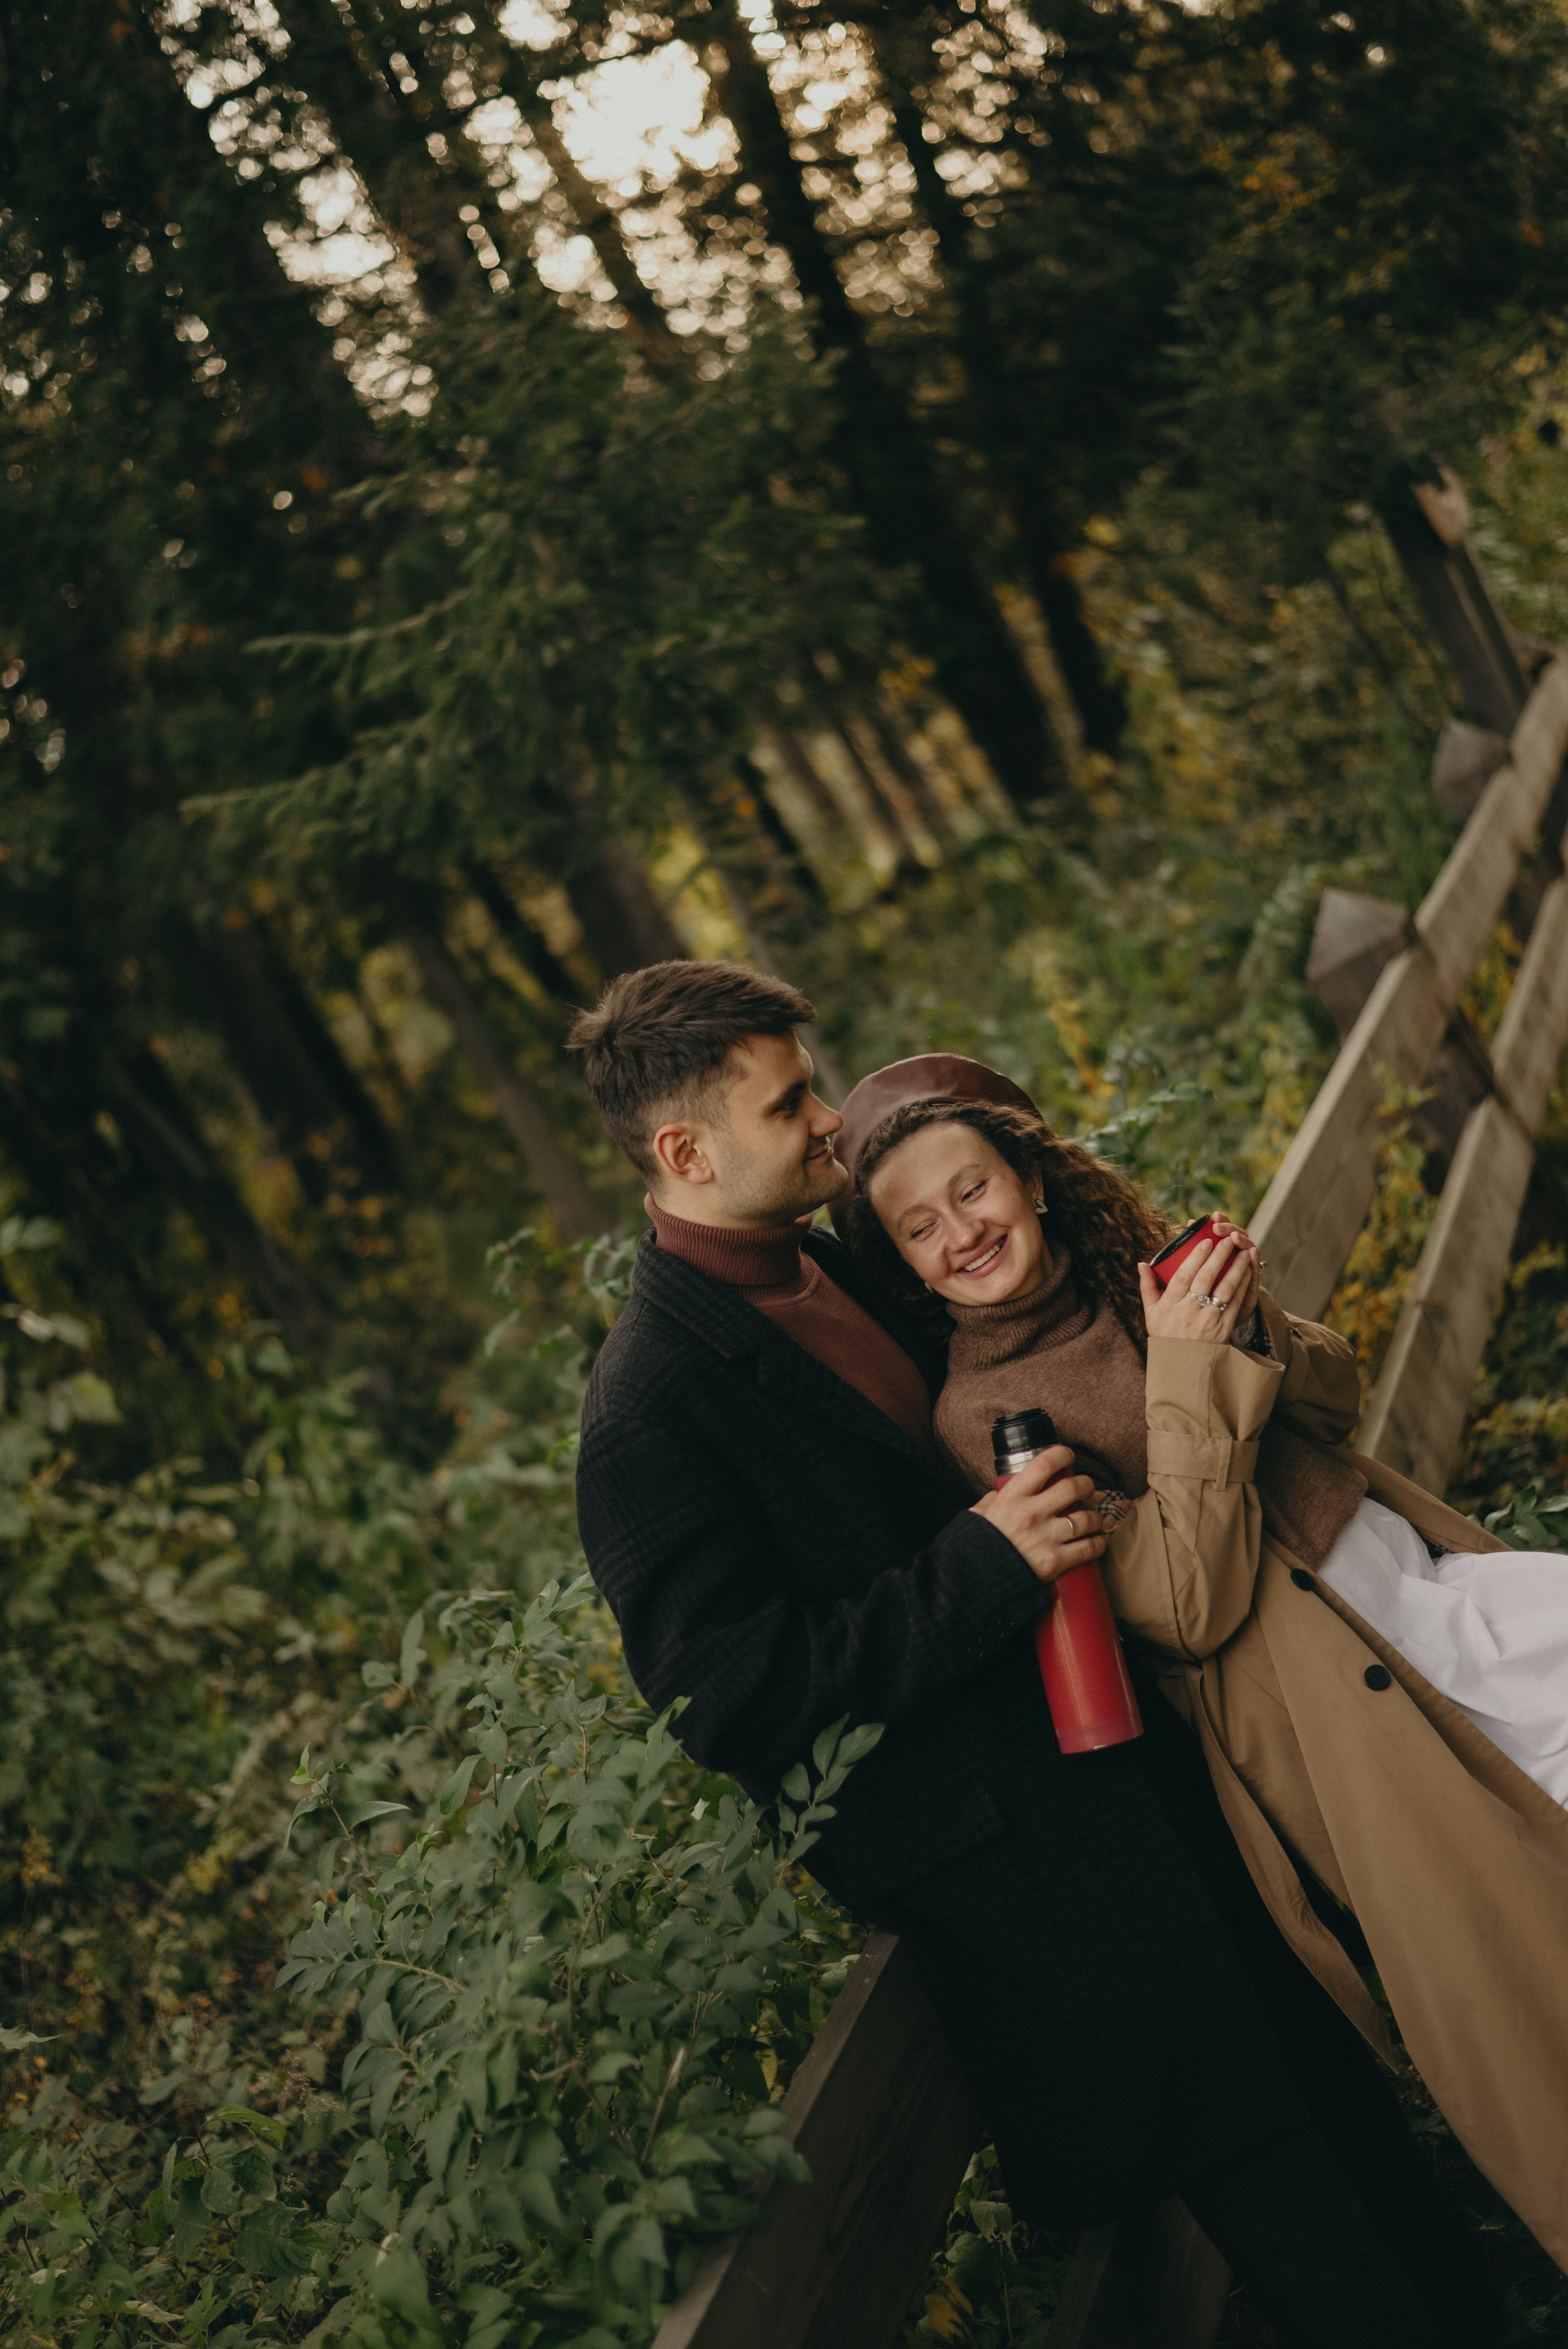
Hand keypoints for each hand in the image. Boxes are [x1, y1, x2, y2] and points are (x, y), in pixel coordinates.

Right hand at [971, 1446, 1105, 1585]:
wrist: (973, 1581)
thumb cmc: (975, 1546)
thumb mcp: (978, 1514)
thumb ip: (993, 1500)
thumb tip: (1001, 1491)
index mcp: (1012, 1497)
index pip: (1045, 1464)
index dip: (1062, 1455)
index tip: (1068, 1457)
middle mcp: (1031, 1513)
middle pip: (1074, 1487)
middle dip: (1087, 1484)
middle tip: (1087, 1488)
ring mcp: (1045, 1537)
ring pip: (1087, 1518)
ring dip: (1095, 1516)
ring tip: (1094, 1518)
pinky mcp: (1055, 1562)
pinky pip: (1089, 1548)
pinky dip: (1099, 1543)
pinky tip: (1099, 1540)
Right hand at [1139, 1217, 1259, 1344]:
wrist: (1183, 1366)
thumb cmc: (1166, 1335)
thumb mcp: (1151, 1313)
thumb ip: (1146, 1287)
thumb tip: (1141, 1263)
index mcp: (1169, 1306)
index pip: (1183, 1276)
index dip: (1195, 1257)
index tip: (1205, 1242)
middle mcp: (1188, 1312)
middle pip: (1205, 1278)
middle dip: (1218, 1256)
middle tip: (1227, 1240)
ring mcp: (1207, 1320)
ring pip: (1223, 1289)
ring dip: (1235, 1268)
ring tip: (1243, 1252)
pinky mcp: (1223, 1328)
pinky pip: (1234, 1302)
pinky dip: (1242, 1285)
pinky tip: (1247, 1272)